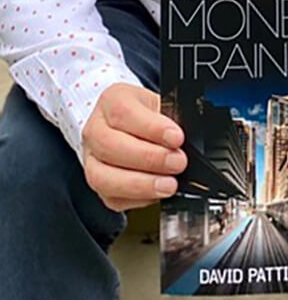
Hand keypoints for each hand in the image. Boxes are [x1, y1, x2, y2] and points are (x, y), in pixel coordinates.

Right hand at [82, 83, 187, 210]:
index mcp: (112, 100)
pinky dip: (137, 199)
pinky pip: (112, 198)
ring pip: (103, 177)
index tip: (176, 138)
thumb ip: (171, 118)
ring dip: (140, 184)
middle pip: (110, 146)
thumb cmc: (147, 114)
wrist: (134, 125)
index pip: (123, 113)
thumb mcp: (161, 104)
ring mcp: (92, 159)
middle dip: (149, 158)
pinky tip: (155, 193)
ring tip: (168, 185)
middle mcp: (95, 129)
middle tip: (177, 163)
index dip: (151, 128)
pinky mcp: (98, 184)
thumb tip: (184, 139)